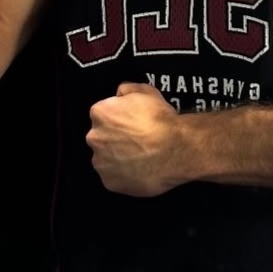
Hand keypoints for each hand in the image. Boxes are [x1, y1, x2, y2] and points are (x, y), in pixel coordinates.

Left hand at [87, 82, 183, 196]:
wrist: (176, 149)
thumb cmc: (161, 121)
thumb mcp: (146, 91)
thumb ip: (127, 89)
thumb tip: (121, 93)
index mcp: (100, 113)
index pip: (103, 114)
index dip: (118, 117)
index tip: (130, 122)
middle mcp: (95, 138)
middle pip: (101, 136)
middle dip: (115, 137)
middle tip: (136, 139)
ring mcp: (101, 162)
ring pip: (105, 158)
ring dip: (117, 156)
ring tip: (140, 155)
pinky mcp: (110, 182)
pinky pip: (113, 177)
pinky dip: (123, 174)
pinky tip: (139, 168)